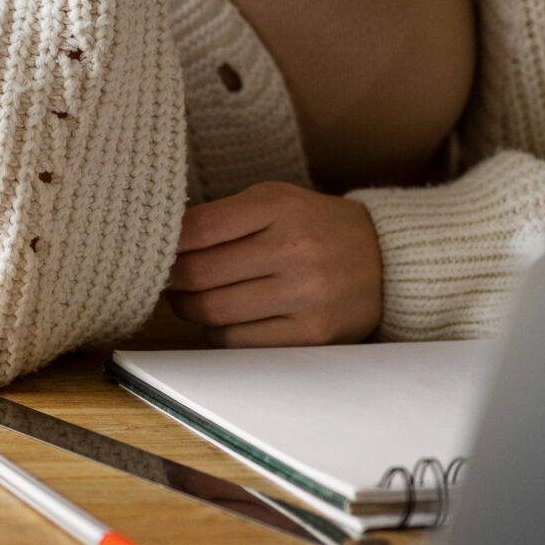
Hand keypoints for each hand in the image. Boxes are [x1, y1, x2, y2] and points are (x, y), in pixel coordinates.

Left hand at [164, 182, 383, 346]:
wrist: (387, 260)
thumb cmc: (315, 227)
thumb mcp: (275, 201)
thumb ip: (223, 217)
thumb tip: (162, 243)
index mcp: (279, 207)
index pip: (198, 229)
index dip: (166, 243)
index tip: (156, 248)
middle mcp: (294, 250)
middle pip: (199, 275)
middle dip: (171, 280)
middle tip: (166, 279)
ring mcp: (306, 295)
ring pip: (214, 313)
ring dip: (190, 309)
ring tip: (189, 299)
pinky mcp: (313, 335)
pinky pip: (239, 343)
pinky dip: (218, 332)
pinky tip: (222, 319)